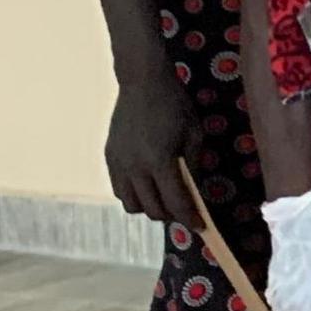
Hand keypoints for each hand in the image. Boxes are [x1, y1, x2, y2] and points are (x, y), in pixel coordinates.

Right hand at [102, 73, 203, 228]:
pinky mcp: (109, 158)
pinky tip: (147, 188)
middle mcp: (135, 167)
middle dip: (172, 216)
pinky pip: (119, 190)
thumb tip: (195, 192)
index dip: (189, 218)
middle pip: (152, 209)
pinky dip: (134, 196)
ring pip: (131, 204)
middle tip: (185, 213)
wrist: (142, 83)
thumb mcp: (194, 135)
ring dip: (150, 208)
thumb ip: (193, 166)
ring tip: (165, 200)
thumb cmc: (175, 106)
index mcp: (160, 161)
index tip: (200, 227)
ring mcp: (118, 163)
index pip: (176, 202)